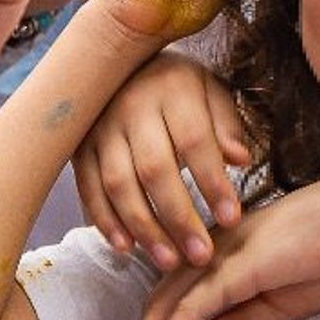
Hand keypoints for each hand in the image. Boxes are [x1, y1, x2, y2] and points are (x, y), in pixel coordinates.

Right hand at [72, 51, 250, 270]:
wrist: (117, 59)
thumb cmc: (176, 85)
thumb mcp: (210, 91)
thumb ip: (226, 125)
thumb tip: (240, 160)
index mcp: (171, 89)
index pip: (194, 141)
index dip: (212, 183)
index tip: (232, 219)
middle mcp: (130, 106)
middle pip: (154, 169)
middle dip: (178, 217)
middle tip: (201, 255)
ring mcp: (99, 128)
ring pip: (119, 184)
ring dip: (143, 227)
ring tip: (168, 260)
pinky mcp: (78, 147)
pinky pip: (89, 188)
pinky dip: (105, 220)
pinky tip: (125, 247)